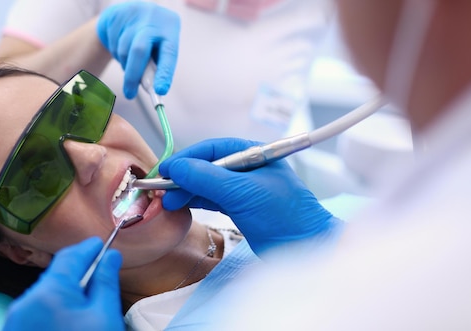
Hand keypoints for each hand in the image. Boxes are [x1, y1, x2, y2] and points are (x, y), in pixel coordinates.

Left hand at [2, 237, 123, 330]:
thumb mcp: (104, 317)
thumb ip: (106, 283)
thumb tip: (111, 256)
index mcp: (49, 293)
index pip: (70, 256)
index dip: (88, 248)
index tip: (102, 245)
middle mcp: (27, 301)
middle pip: (58, 274)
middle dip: (81, 272)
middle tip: (103, 274)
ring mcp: (18, 318)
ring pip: (49, 293)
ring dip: (69, 292)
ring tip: (90, 304)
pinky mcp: (16, 329)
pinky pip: (39, 309)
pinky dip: (57, 307)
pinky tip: (73, 318)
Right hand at [97, 1, 179, 98]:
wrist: (130, 13)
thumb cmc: (151, 37)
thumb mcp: (160, 47)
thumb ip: (156, 66)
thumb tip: (151, 87)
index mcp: (170, 28)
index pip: (169, 53)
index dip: (164, 73)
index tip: (160, 91)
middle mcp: (153, 18)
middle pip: (139, 50)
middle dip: (134, 75)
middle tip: (130, 93)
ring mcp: (133, 14)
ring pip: (123, 50)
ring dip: (125, 66)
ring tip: (130, 63)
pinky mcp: (116, 16)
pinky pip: (112, 45)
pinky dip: (117, 55)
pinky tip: (121, 48)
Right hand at [159, 138, 335, 253]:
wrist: (307, 247)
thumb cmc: (284, 215)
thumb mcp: (241, 192)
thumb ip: (206, 177)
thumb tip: (176, 167)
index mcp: (253, 154)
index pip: (211, 149)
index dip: (185, 158)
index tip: (165, 169)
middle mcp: (247, 168)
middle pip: (206, 165)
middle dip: (183, 176)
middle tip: (162, 190)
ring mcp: (244, 188)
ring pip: (206, 183)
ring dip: (187, 190)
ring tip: (169, 201)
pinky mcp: (241, 207)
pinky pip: (212, 198)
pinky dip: (196, 201)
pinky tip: (182, 205)